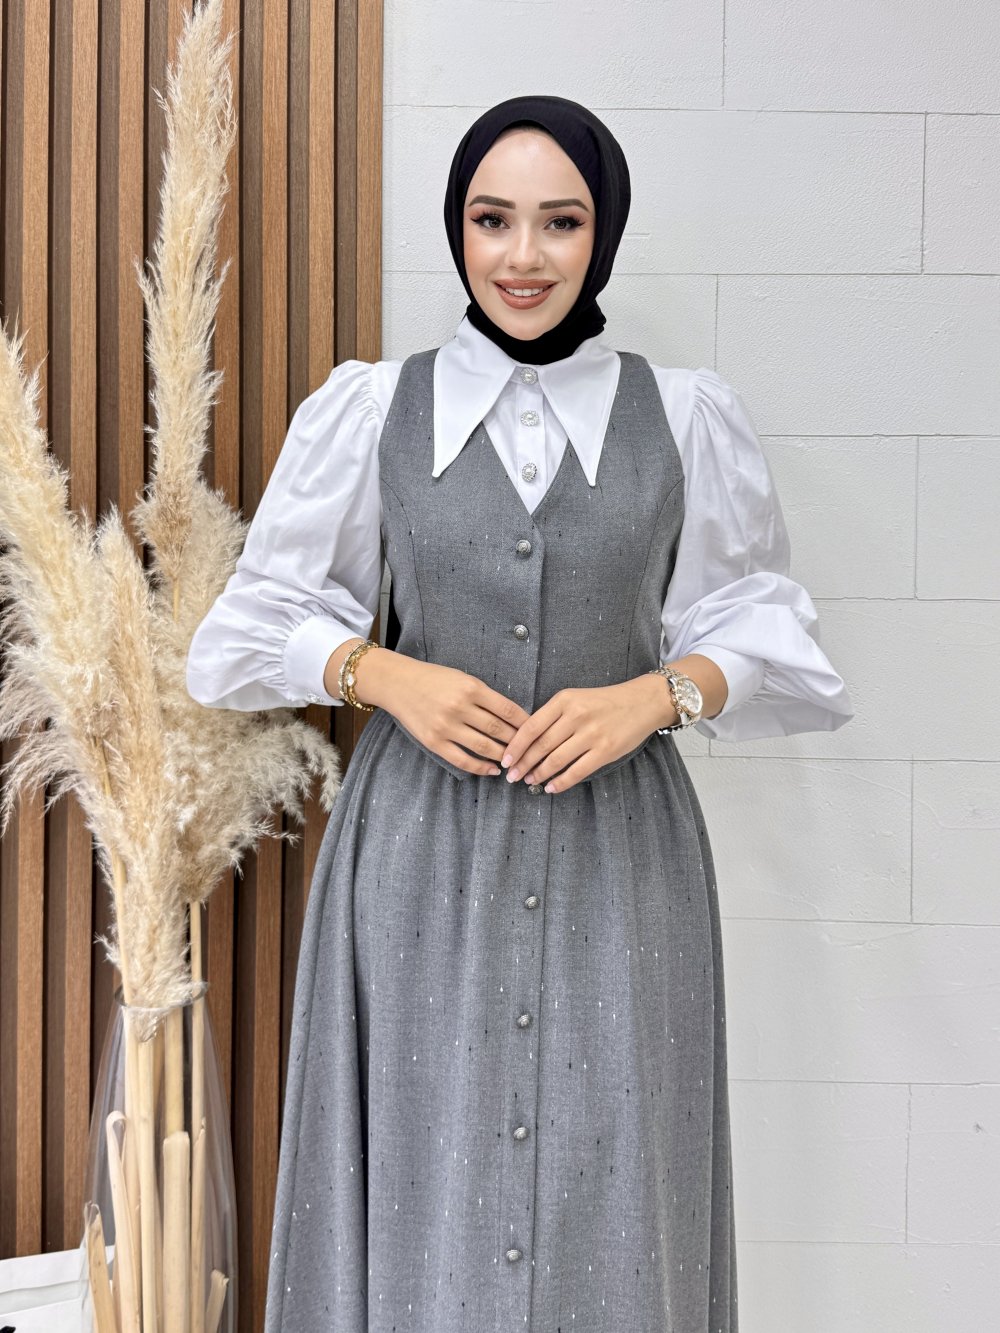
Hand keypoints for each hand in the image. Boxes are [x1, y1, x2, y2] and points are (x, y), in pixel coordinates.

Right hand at [378, 656, 531, 777]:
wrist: (398, 683)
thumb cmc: (434, 679)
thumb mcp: (463, 678)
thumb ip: (485, 696)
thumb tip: (513, 717)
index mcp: (471, 688)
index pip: (508, 709)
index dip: (525, 723)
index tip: (536, 731)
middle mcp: (460, 707)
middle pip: (499, 730)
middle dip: (518, 743)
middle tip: (531, 751)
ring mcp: (446, 726)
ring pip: (484, 747)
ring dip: (503, 757)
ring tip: (515, 762)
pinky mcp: (434, 742)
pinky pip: (462, 760)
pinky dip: (480, 768)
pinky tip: (492, 771)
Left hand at [500, 682, 659, 794]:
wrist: (643, 702)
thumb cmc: (605, 702)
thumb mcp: (575, 698)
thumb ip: (553, 715)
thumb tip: (526, 740)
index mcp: (564, 700)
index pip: (531, 727)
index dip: (515, 747)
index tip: (505, 760)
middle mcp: (576, 716)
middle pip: (540, 746)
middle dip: (523, 764)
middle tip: (512, 776)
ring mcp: (592, 734)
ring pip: (556, 760)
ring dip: (539, 774)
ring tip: (529, 781)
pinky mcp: (605, 750)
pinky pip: (577, 771)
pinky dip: (561, 782)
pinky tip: (551, 787)